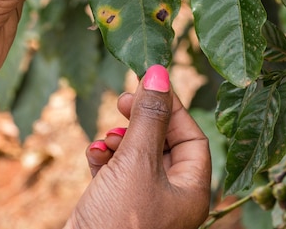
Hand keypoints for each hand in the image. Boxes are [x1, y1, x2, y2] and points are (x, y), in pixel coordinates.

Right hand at [67, 65, 210, 228]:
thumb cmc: (119, 221)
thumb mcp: (137, 162)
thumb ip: (149, 117)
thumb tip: (160, 72)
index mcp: (191, 191)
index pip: (191, 137)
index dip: (171, 108)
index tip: (148, 84)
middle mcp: (171, 198)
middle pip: (164, 144)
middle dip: (142, 122)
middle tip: (122, 101)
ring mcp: (143, 203)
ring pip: (137, 157)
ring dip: (120, 140)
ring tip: (105, 137)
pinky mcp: (116, 208)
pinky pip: (116, 174)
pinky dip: (105, 159)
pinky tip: (93, 153)